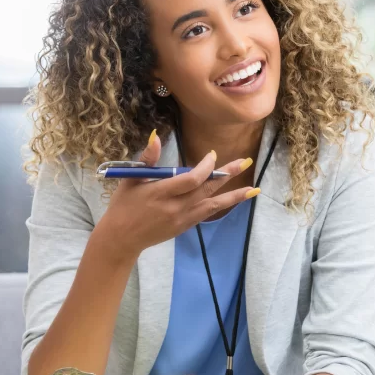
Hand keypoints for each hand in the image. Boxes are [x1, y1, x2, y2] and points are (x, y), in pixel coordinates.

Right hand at [94, 131, 256, 256]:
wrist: (121, 238)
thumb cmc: (123, 205)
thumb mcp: (131, 179)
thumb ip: (147, 159)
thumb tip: (157, 136)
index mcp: (161, 192)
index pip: (191, 178)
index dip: (206, 167)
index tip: (212, 155)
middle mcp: (175, 207)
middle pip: (207, 189)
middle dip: (227, 175)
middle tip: (246, 162)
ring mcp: (182, 219)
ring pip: (213, 205)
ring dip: (234, 196)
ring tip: (253, 190)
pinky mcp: (184, 227)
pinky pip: (207, 214)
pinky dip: (221, 206)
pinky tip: (234, 199)